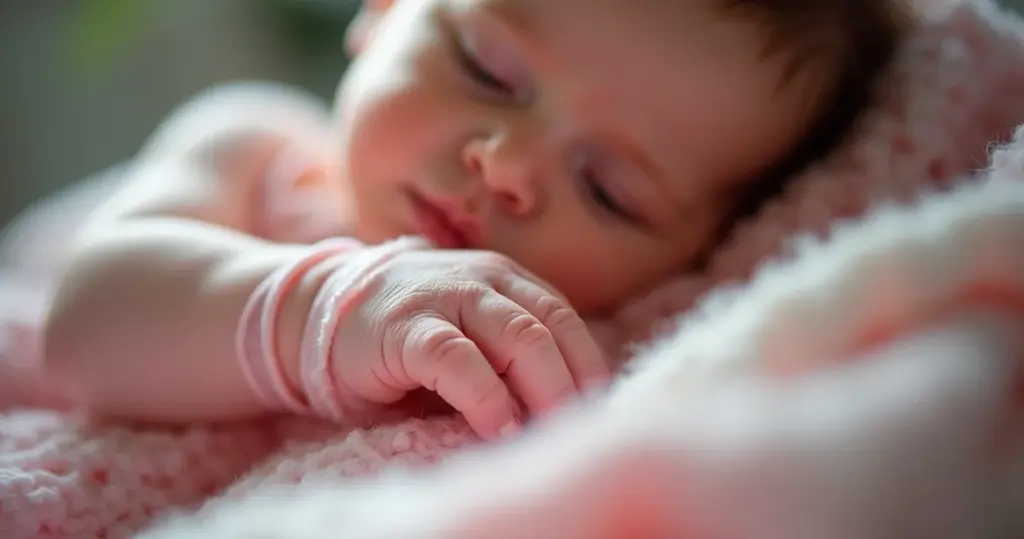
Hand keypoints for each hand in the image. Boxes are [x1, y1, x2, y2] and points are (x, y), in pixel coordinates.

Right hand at [316, 240, 610, 439]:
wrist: (316, 315)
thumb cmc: (405, 336)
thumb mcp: (467, 335)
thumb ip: (510, 355)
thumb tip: (566, 407)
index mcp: (503, 279)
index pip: (564, 319)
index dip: (588, 365)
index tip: (599, 411)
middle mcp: (481, 280)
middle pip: (549, 329)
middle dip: (572, 385)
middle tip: (581, 432)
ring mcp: (443, 297)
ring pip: (519, 339)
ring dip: (544, 393)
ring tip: (550, 436)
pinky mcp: (406, 327)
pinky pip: (460, 362)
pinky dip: (488, 400)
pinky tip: (499, 430)